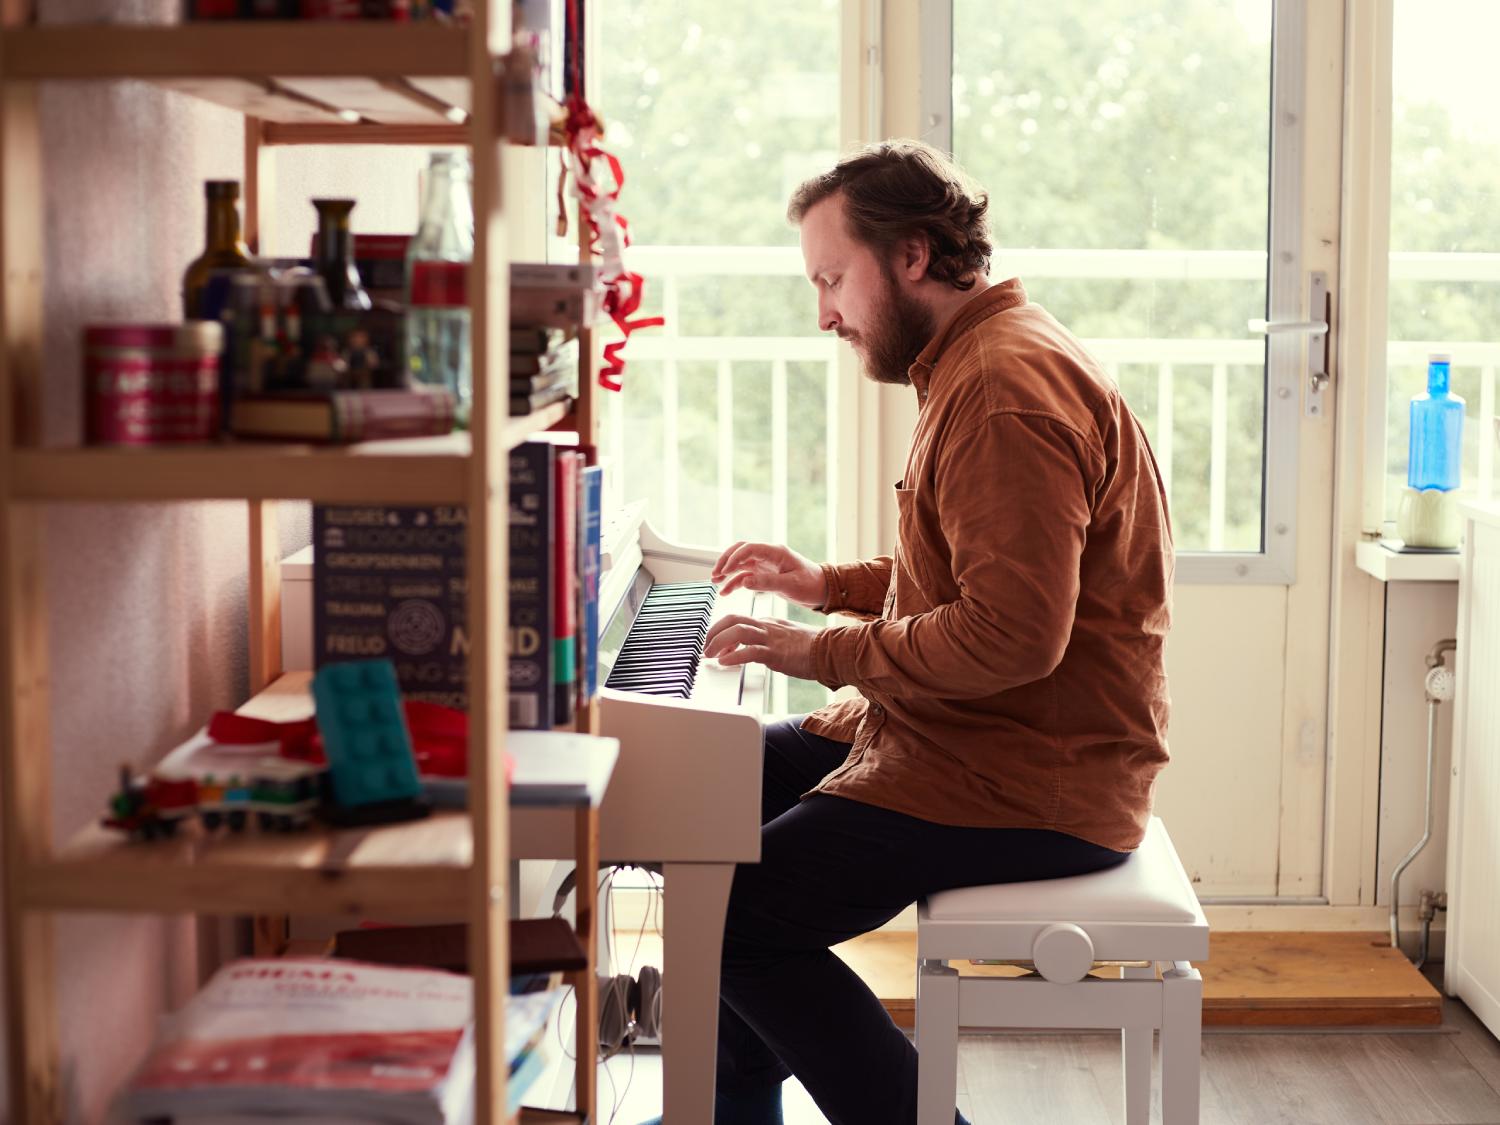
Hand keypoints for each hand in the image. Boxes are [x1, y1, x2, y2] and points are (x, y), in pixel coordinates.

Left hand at [703, 614, 819, 679]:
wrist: (831, 650)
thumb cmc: (811, 648)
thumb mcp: (784, 639)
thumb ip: (765, 642)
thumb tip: (746, 651)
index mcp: (767, 622)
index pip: (737, 619)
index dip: (720, 630)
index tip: (713, 644)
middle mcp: (766, 626)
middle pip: (732, 620)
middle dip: (714, 633)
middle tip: (705, 648)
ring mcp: (771, 639)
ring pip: (737, 632)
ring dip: (718, 643)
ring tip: (710, 655)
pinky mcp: (776, 653)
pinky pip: (750, 652)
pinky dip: (734, 657)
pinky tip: (725, 663)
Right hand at [711, 541, 827, 607]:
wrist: (822, 590)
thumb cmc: (810, 585)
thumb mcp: (790, 585)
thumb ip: (767, 583)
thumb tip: (744, 581)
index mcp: (776, 552)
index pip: (749, 548)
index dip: (734, 558)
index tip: (724, 571)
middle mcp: (768, 555)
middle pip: (741, 551)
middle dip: (726, 560)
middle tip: (715, 574)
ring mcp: (765, 564)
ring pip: (740, 563)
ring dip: (727, 571)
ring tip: (715, 582)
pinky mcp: (764, 574)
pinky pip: (745, 576)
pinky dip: (734, 582)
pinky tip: (725, 592)